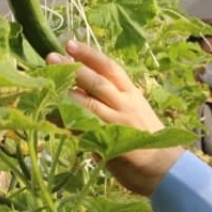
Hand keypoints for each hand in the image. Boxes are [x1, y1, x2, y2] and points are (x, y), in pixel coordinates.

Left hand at [47, 41, 183, 195]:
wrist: (164, 168)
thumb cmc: (147, 139)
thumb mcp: (134, 111)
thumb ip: (112, 100)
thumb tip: (80, 88)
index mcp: (132, 94)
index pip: (110, 68)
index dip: (89, 55)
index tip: (70, 44)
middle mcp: (126, 105)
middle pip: (98, 81)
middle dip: (74, 68)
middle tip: (51, 57)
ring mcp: (118, 124)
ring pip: (89, 103)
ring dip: (67, 91)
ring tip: (48, 82)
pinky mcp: (109, 143)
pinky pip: (84, 128)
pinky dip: (66, 120)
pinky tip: (50, 114)